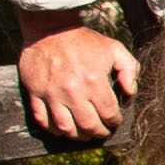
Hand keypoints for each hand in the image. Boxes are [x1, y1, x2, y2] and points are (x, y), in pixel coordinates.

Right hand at [18, 24, 136, 142]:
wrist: (51, 28)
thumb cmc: (85, 40)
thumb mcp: (115, 49)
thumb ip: (129, 70)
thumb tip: (130, 93)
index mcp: (93, 80)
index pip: (108, 113)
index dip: (114, 122)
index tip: (114, 121)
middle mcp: (72, 90)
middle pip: (88, 125)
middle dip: (98, 133)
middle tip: (101, 132)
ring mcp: (51, 93)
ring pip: (65, 128)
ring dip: (76, 137)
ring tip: (83, 135)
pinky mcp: (35, 92)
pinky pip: (42, 119)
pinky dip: (52, 129)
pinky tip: (61, 129)